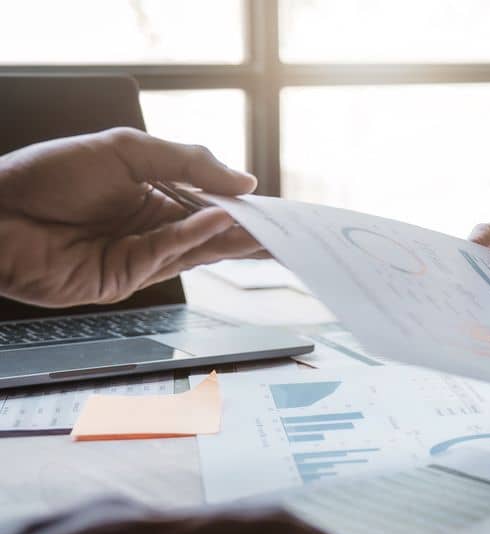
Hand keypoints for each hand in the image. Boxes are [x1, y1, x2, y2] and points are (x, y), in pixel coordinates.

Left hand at [0, 128, 260, 307]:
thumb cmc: (47, 175)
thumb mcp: (126, 149)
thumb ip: (187, 163)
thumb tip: (244, 183)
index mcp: (152, 194)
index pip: (212, 203)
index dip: (246, 206)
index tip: (281, 208)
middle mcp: (150, 228)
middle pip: (214, 233)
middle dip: (253, 232)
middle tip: (293, 231)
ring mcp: (138, 257)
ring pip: (199, 250)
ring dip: (236, 240)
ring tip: (271, 231)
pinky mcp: (124, 279)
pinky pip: (168, 255)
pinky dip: (194, 237)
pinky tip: (218, 222)